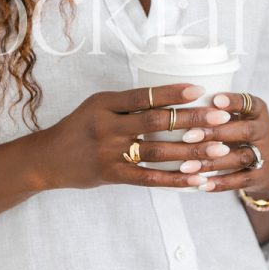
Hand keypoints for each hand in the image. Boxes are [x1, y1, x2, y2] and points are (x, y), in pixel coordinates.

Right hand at [39, 83, 246, 190]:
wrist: (47, 158)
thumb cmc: (78, 128)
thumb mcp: (96, 107)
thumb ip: (127, 104)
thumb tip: (170, 99)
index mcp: (104, 103)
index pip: (143, 95)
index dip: (171, 93)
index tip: (198, 89)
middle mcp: (106, 126)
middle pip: (156, 122)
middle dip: (192, 119)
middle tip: (221, 117)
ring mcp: (109, 152)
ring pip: (158, 151)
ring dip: (191, 151)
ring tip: (219, 148)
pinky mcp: (111, 175)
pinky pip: (149, 178)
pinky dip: (175, 179)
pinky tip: (197, 179)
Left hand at [178, 92, 268, 195]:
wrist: (266, 166)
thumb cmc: (238, 133)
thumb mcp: (234, 117)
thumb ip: (216, 111)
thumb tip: (180, 103)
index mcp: (258, 111)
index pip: (249, 102)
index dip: (233, 101)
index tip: (215, 100)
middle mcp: (265, 130)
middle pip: (245, 131)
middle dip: (216, 133)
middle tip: (188, 136)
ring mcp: (266, 154)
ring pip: (241, 157)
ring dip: (212, 162)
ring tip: (187, 166)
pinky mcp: (261, 176)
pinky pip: (241, 180)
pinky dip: (221, 182)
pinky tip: (201, 184)